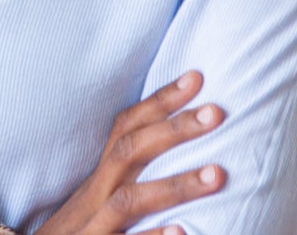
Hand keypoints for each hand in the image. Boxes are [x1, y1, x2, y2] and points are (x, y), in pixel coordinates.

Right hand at [34, 70, 225, 234]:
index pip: (125, 128)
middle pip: (129, 152)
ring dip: (175, 185)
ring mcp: (94, 226)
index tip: (195, 77)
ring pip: (129, 200)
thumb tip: (172, 146)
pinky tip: (183, 231)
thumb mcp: (95, 200)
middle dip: (173, 130)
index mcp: (100, 178)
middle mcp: (95, 196)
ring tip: (217, 175)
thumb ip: (126, 177)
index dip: (158, 101)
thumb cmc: (79, 232)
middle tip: (216, 113)